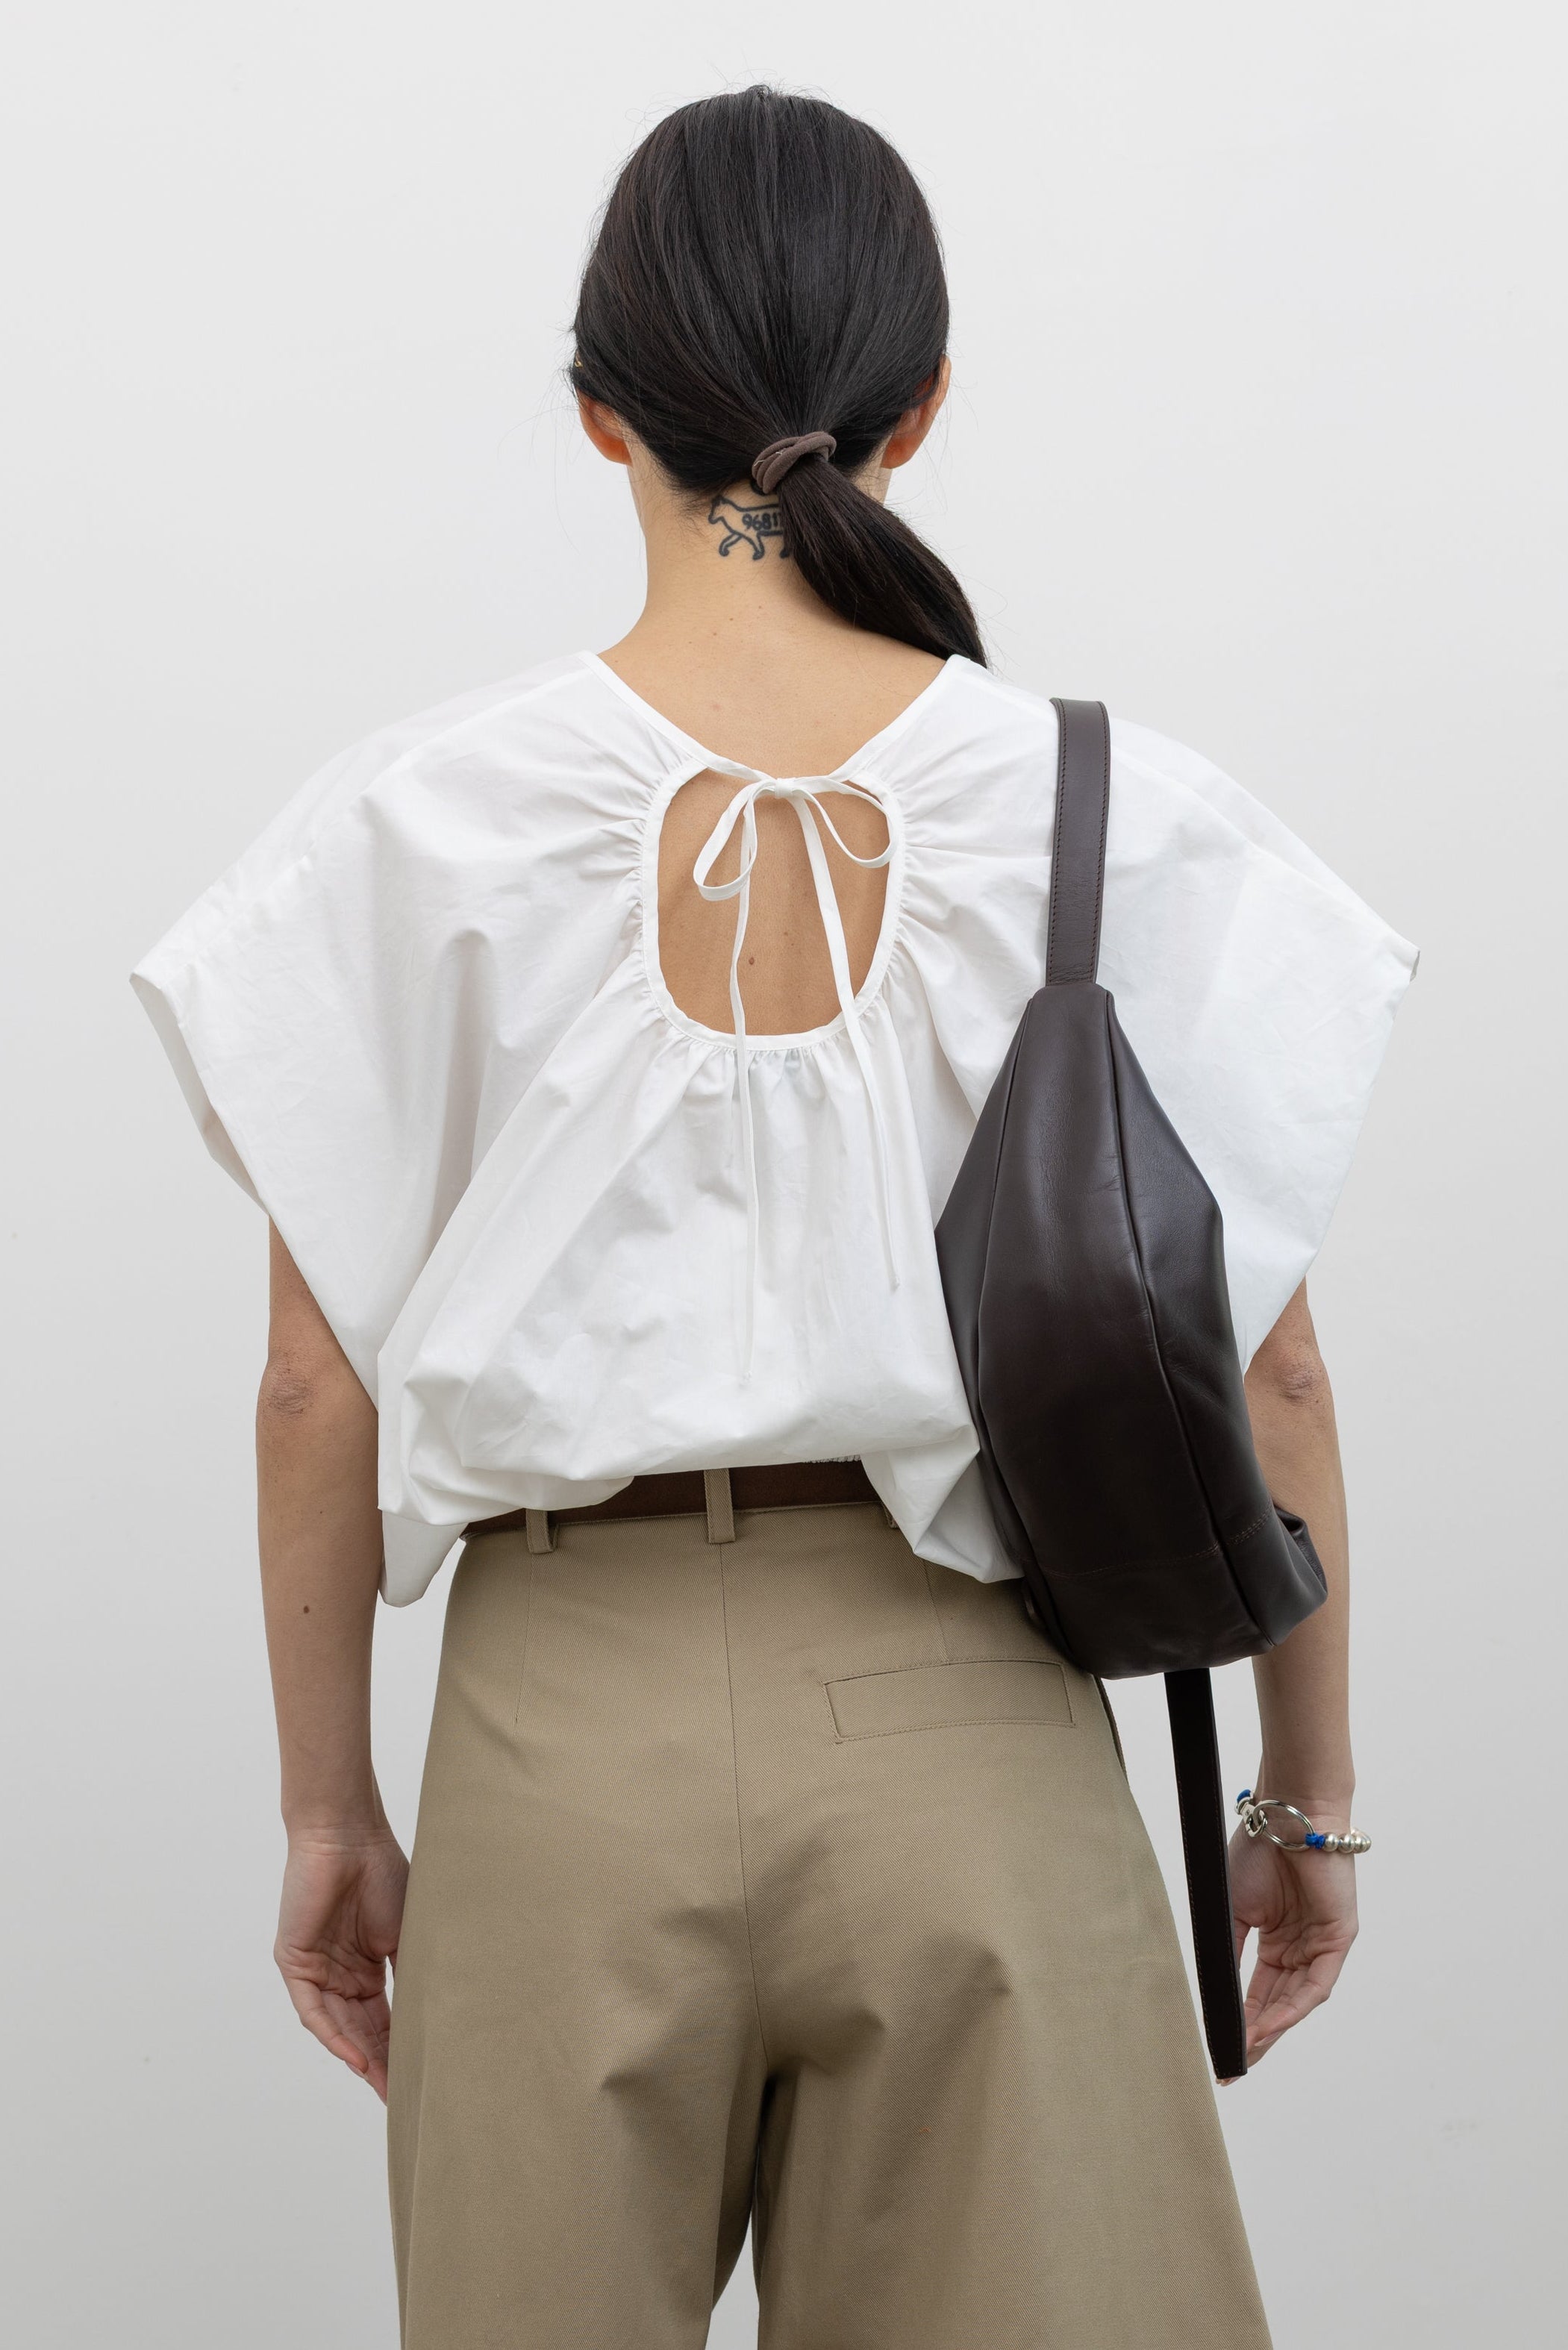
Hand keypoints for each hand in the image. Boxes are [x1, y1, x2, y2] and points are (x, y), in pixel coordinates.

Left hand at [275, 1826, 408, 2099]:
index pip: (384, 2020)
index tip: (422, 2079)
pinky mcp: (295, 1964)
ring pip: (339, 2027)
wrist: (350, 1836)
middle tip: (404, 2096)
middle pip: (362, 2031)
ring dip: (361, 2058)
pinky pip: (313, 2012)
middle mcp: (340, 1974)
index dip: (401, 2049)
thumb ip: (413, 1973)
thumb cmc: (383, 1873)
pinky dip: (335, 2037)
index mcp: (368, 1967)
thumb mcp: (408, 1932)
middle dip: (382, 2064)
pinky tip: (357, 2059)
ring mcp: (317, 1970)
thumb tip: (439, 2016)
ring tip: (385, 2087)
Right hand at [1228, 1810, 1358, 2068]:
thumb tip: (1217, 1990)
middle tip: (1232, 2066)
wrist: (1285, 1816)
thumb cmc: (1257, 1851)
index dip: (1240, 2019)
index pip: (1259, 1990)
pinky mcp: (1338, 1939)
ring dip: (1272, 2028)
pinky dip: (1292, 2007)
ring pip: (1297, 2000)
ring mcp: (1320, 1945)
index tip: (1219, 2045)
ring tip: (1246, 2050)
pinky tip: (1269, 2025)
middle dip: (1256, 2035)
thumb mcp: (1232, 1908)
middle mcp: (1300, 1947)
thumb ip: (1229, 1949)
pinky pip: (1316, 1984)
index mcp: (1275, 1939)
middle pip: (1278, 2002)